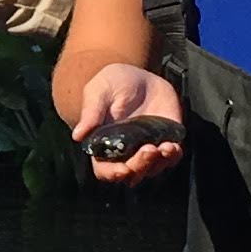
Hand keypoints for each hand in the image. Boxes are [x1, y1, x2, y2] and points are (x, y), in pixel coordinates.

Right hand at [69, 65, 185, 187]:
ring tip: (164, 147)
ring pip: (153, 169)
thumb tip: (77, 135)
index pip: (105, 170)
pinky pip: (172, 157)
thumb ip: (91, 112)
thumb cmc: (114, 83)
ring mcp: (147, 149)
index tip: (123, 170)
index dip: (112, 174)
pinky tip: (172, 146)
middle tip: (148, 149)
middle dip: (140, 166)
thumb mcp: (99, 91)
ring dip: (158, 163)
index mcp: (104, 146)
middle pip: (132, 174)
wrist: (141, 77)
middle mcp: (126, 153)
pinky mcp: (167, 141)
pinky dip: (173, 156)